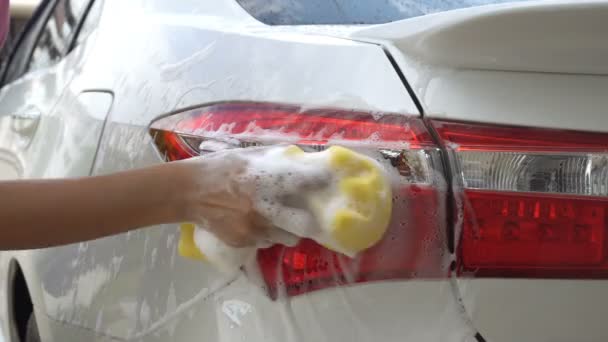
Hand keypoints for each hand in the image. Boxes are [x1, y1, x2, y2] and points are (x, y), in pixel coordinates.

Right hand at [175, 146, 329, 246]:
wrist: (187, 192)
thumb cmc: (218, 168)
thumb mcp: (246, 156)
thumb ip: (274, 158)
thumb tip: (300, 157)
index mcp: (264, 179)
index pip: (303, 181)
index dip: (318, 181)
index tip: (327, 181)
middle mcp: (262, 206)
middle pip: (304, 223)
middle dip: (309, 220)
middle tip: (308, 214)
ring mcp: (253, 227)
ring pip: (287, 237)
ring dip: (287, 229)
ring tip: (279, 219)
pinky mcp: (243, 241)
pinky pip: (266, 242)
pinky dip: (267, 235)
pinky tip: (257, 223)